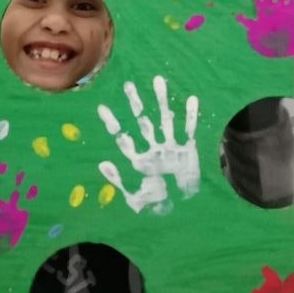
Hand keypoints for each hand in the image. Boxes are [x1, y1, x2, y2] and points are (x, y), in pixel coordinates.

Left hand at [97, 76, 199, 214]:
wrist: (183, 212)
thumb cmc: (157, 204)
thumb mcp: (134, 196)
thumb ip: (119, 180)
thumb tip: (101, 163)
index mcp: (139, 159)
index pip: (123, 137)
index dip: (113, 122)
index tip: (103, 107)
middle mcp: (153, 148)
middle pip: (143, 120)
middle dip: (136, 103)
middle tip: (128, 85)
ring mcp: (171, 147)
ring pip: (165, 119)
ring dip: (162, 101)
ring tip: (158, 80)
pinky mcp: (187, 150)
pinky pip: (189, 130)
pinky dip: (191, 116)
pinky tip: (191, 99)